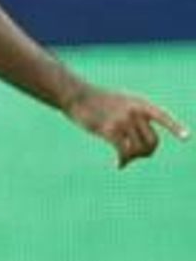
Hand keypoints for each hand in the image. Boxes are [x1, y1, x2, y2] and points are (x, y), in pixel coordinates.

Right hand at [66, 87, 188, 167]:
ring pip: (139, 149)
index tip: (186, 137)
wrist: (75, 95)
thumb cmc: (95, 100)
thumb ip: (133, 116)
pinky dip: (123, 161)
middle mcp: (135, 112)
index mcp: (140, 103)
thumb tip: (138, 143)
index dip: (175, 127)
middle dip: (146, 152)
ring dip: (133, 158)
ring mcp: (123, 120)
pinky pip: (123, 152)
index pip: (162, 117)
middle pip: (153, 141)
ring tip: (124, 159)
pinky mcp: (110, 130)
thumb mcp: (119, 102)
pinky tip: (117, 165)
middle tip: (135, 156)